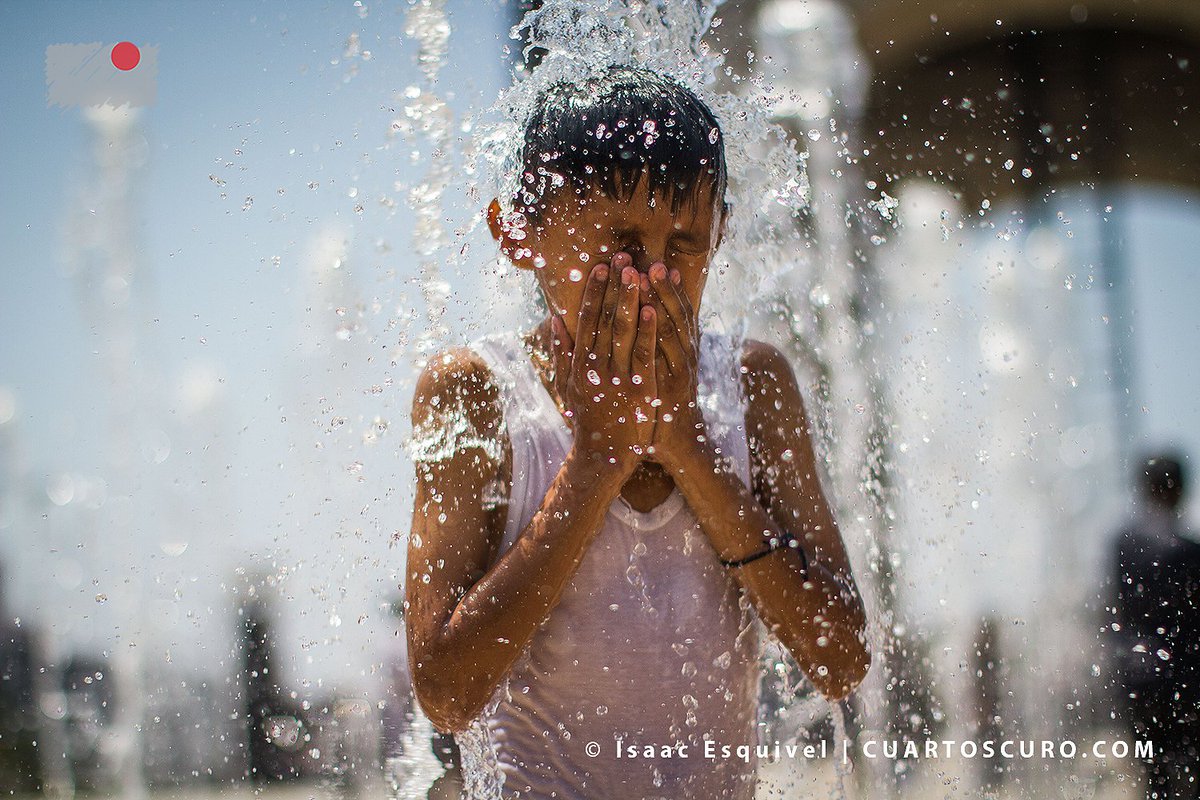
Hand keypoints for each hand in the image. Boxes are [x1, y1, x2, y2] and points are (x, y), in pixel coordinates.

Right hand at [552, 256, 657, 468]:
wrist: (603, 456)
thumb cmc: (586, 419)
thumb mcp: (566, 385)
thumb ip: (560, 352)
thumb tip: (554, 320)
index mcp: (580, 363)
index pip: (586, 319)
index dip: (595, 291)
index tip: (601, 266)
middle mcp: (597, 367)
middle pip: (606, 319)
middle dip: (615, 286)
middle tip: (623, 257)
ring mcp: (618, 378)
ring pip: (625, 331)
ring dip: (631, 299)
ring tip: (638, 272)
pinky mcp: (640, 390)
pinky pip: (645, 355)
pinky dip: (648, 331)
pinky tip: (653, 309)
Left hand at [644, 262, 705, 468]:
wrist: (677, 444)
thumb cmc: (664, 408)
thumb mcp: (663, 373)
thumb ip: (659, 348)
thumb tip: (650, 319)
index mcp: (680, 351)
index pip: (675, 313)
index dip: (667, 289)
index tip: (657, 264)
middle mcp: (684, 355)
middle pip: (675, 313)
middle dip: (663, 286)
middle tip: (652, 261)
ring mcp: (679, 369)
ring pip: (671, 325)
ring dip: (661, 297)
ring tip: (649, 273)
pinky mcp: (671, 384)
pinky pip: (663, 351)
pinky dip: (659, 329)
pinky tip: (651, 310)